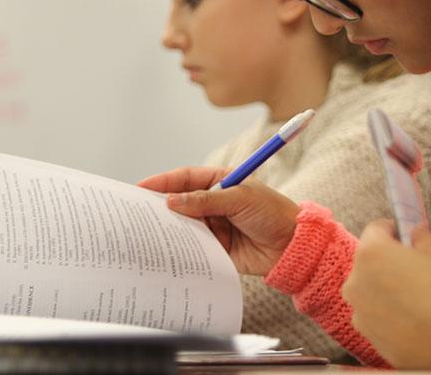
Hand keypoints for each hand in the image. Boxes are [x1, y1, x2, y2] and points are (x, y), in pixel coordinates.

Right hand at [138, 167, 299, 275]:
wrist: (295, 246)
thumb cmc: (273, 213)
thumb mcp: (240, 199)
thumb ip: (205, 200)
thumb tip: (172, 201)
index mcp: (220, 182)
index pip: (185, 179)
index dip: (162, 182)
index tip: (140, 187)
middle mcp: (214, 203)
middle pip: (180, 203)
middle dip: (159, 208)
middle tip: (135, 213)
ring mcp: (214, 226)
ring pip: (184, 226)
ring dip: (168, 230)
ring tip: (146, 234)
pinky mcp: (216, 248)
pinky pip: (193, 248)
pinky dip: (181, 250)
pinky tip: (166, 252)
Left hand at [342, 219, 430, 370]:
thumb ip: (420, 236)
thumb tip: (414, 233)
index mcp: (370, 253)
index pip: (375, 229)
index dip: (393, 230)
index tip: (407, 237)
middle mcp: (355, 281)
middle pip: (369, 261)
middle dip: (387, 261)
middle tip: (414, 270)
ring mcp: (359, 311)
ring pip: (369, 289)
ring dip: (384, 288)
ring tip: (414, 298)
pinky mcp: (367, 335)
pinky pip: (373, 315)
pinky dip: (386, 313)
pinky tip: (410, 318)